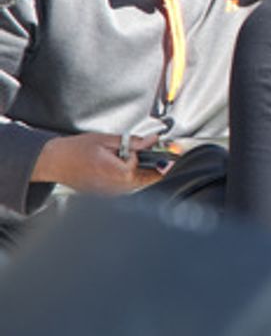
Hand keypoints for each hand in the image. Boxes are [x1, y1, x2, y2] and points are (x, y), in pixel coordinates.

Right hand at [32, 133, 161, 193]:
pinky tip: (117, 167)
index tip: (149, 147)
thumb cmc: (75, 150)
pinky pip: (125, 188)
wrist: (53, 162)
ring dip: (139, 172)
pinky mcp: (105, 195)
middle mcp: (116, 188)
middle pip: (145, 179)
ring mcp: (110, 194)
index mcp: (118, 173)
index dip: (144, 154)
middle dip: (150, 167)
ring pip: (136, 184)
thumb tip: (152, 141)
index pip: (144, 165)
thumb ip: (133, 142)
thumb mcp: (107, 140)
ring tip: (124, 159)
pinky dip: (127, 177)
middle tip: (147, 155)